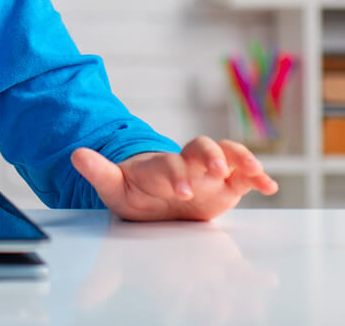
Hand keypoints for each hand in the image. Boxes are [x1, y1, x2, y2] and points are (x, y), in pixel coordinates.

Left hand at [70, 137, 276, 220]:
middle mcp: (187, 163)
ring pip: (228, 154)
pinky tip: (269, 187)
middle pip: (202, 148)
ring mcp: (209, 171)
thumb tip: (75, 154)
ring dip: (242, 160)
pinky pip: (244, 175)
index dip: (176, 174)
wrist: (151, 196)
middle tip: (216, 171)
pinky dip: (258, 177)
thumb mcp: (112, 185)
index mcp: (160, 166)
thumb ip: (98, 171)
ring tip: (257, 175)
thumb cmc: (133, 190)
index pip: (169, 164)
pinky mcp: (227, 184)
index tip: (181, 191)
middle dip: (211, 156)